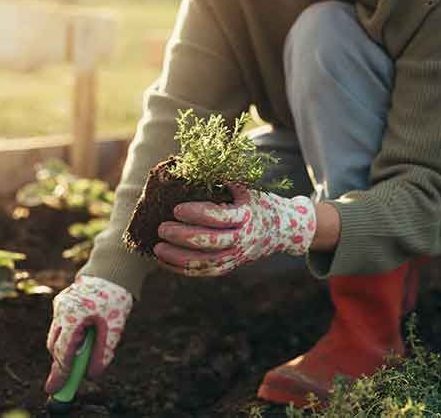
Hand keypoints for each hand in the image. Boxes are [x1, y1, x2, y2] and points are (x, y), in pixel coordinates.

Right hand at [44, 275, 131, 393]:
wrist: (111, 270)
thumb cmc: (115, 297)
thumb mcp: (114, 327)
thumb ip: (103, 351)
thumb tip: (92, 375)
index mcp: (74, 315)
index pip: (63, 351)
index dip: (61, 372)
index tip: (55, 389)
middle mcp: (62, 310)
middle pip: (55, 346)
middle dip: (61, 363)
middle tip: (67, 380)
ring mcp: (59, 305)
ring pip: (56, 336)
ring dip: (64, 349)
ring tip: (82, 352)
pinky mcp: (61, 302)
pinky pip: (60, 325)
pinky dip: (68, 335)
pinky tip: (82, 334)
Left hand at [154, 183, 315, 275]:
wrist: (283, 230)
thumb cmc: (259, 203)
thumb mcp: (247, 189)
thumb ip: (224, 181)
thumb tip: (193, 168)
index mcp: (246, 216)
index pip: (218, 217)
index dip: (196, 213)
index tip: (176, 209)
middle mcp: (241, 239)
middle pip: (209, 242)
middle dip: (182, 236)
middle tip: (161, 228)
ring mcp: (236, 256)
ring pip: (204, 262)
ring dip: (178, 257)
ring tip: (157, 247)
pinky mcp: (230, 266)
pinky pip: (204, 272)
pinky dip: (182, 269)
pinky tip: (163, 261)